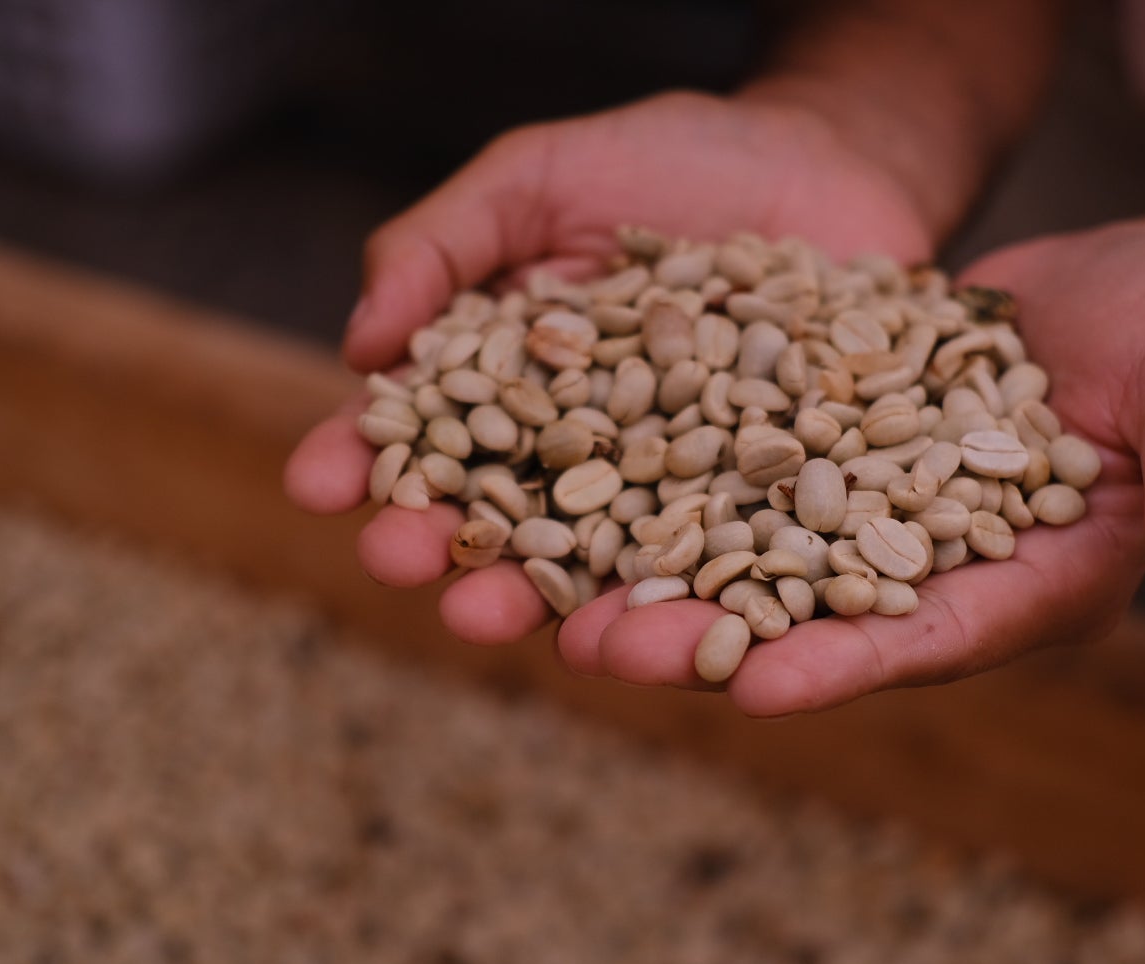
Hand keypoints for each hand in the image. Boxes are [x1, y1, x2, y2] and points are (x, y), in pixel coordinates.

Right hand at [285, 90, 931, 641]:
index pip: (424, 433)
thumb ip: (444, 247)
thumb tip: (360, 347)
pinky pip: (722, 565)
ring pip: (595, 564)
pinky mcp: (758, 509)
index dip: (365, 461)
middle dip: (440, 544)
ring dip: (536, 599)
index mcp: (510, 387)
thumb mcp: (540, 178)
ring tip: (489, 616)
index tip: (316, 485)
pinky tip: (647, 623)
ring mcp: (666, 492)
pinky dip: (684, 600)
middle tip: (397, 559)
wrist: (828, 160)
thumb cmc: (670, 164)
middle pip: (497, 517)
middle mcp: (579, 457)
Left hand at [560, 222, 1144, 713]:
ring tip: (551, 606)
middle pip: (813, 616)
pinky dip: (663, 493)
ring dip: (657, 585)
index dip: (850, 662)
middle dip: (711, 641)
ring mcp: (875, 513)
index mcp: (1030, 580)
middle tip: (602, 658)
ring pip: (751, 562)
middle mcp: (937, 566)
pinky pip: (737, 481)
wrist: (1123, 285)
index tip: (763, 691)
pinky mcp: (829, 454)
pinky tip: (576, 498)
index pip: (932, 635)